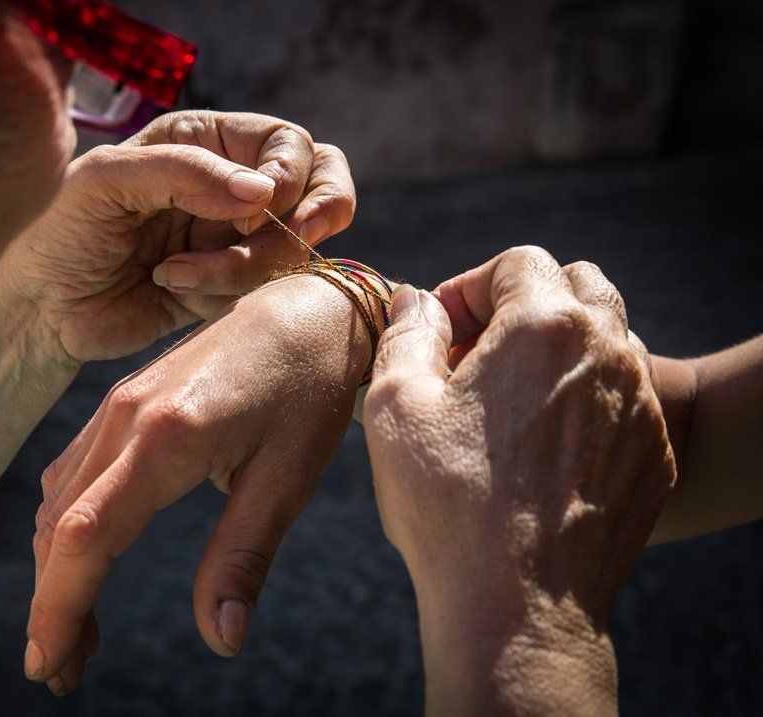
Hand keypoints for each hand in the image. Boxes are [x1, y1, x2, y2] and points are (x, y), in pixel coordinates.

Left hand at [0, 110, 354, 363]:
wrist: (41, 308)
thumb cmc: (62, 229)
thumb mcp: (107, 180)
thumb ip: (184, 172)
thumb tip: (265, 191)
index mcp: (204, 142)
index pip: (286, 143)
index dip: (289, 174)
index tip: (259, 207)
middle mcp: (230, 187)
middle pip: (318, 186)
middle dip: (317, 212)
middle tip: (295, 235)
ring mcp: (235, 240)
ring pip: (296, 247)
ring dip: (248, 264)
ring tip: (179, 272)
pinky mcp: (230, 289)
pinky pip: (266, 290)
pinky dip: (227, 291)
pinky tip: (174, 287)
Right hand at [23, 273, 378, 694]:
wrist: (306, 310)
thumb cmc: (307, 393)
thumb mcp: (287, 479)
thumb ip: (244, 557)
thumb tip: (222, 640)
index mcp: (167, 438)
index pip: (86, 538)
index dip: (57, 609)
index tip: (48, 667)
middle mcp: (127, 417)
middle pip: (59, 527)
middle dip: (51, 606)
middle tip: (62, 672)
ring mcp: (119, 403)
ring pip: (58, 501)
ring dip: (56, 569)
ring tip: (78, 631)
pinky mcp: (125, 399)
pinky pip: (73, 470)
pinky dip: (65, 525)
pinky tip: (84, 555)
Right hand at [363, 247, 675, 714]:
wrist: (518, 607)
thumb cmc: (448, 503)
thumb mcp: (395, 403)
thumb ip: (407, 331)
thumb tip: (417, 302)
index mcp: (544, 327)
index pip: (517, 262)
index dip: (470, 286)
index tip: (444, 331)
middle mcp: (608, 352)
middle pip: (576, 286)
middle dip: (524, 305)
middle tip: (478, 354)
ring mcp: (640, 406)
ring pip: (607, 340)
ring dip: (558, 349)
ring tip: (509, 400)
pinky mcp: (654, 454)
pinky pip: (623, 398)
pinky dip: (586, 400)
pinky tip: (542, 447)